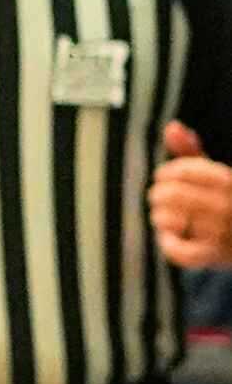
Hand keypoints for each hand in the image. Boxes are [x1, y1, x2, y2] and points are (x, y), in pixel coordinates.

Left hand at [156, 122, 231, 268]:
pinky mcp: (216, 257)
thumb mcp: (218, 177)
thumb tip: (172, 126)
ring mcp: (224, 235)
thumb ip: (193, 154)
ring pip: (170, 220)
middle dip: (159, 194)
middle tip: (158, 197)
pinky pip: (180, 252)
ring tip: (163, 216)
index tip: (164, 177)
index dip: (167, 172)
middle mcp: (230, 207)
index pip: (186, 171)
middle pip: (173, 195)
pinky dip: (169, 244)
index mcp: (231, 183)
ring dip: (160, 217)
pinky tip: (170, 238)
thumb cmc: (230, 204)